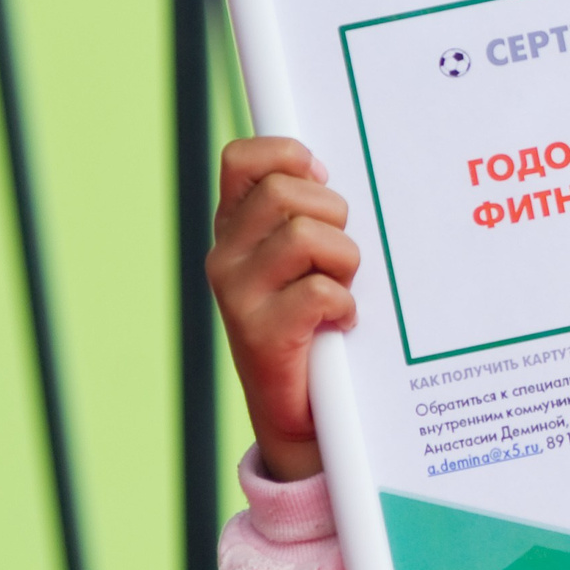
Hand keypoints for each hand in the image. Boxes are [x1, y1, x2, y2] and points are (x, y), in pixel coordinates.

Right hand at [206, 136, 358, 481]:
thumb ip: (304, 214)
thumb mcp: (302, 259)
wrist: (299, 412)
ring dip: (344, 262)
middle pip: (285, 192)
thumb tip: (324, 171)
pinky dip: (344, 306)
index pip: (241, 158)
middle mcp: (225, 255)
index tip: (320, 182)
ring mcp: (237, 294)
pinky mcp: (259, 333)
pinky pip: (320, 291)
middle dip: (332, 215)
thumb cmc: (314, 323)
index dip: (287, 157)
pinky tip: (339, 324)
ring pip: (306, 236)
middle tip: (338, 257)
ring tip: (339, 290)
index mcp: (234, 228)